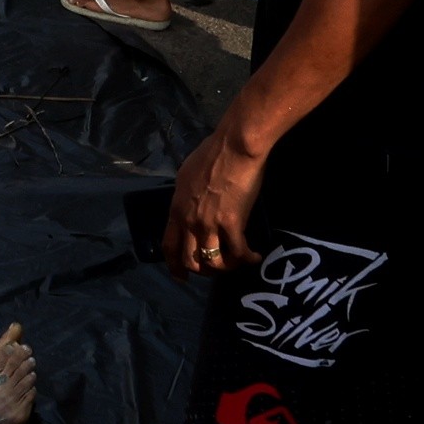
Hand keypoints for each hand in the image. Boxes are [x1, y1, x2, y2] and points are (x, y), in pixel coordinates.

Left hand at [162, 120, 267, 274]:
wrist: (234, 147)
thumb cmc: (212, 153)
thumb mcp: (186, 175)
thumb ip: (185, 195)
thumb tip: (189, 203)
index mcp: (176, 209)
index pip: (169, 245)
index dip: (174, 265)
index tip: (181, 276)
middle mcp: (190, 221)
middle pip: (190, 260)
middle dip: (203, 271)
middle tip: (215, 269)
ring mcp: (210, 224)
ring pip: (213, 262)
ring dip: (226, 268)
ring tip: (237, 263)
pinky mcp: (232, 223)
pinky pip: (238, 252)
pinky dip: (247, 258)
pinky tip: (255, 257)